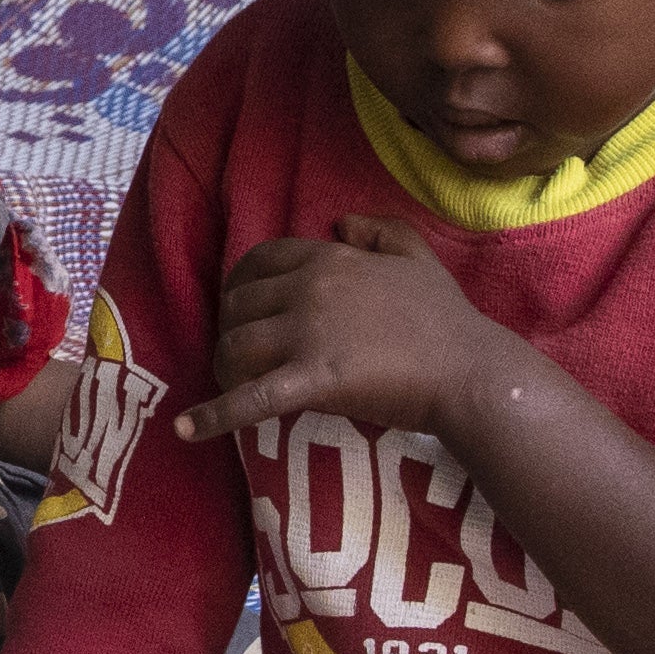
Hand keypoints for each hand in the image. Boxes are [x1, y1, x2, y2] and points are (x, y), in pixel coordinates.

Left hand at [180, 218, 509, 445]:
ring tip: (229, 384)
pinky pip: (250, 399)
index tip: (240, 306)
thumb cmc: (447, 318)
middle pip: (237, 305)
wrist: (468, 370)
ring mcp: (307, 334)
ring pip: (234, 346)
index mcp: (328, 259)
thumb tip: (339, 223)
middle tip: (240, 354)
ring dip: (223, 366)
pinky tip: (186, 430)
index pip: (258, 261)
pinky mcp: (311, 381)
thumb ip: (379, 229)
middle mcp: (308, 290)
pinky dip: (213, 415)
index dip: (238, 284)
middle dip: (230, 328)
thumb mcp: (416, 256)